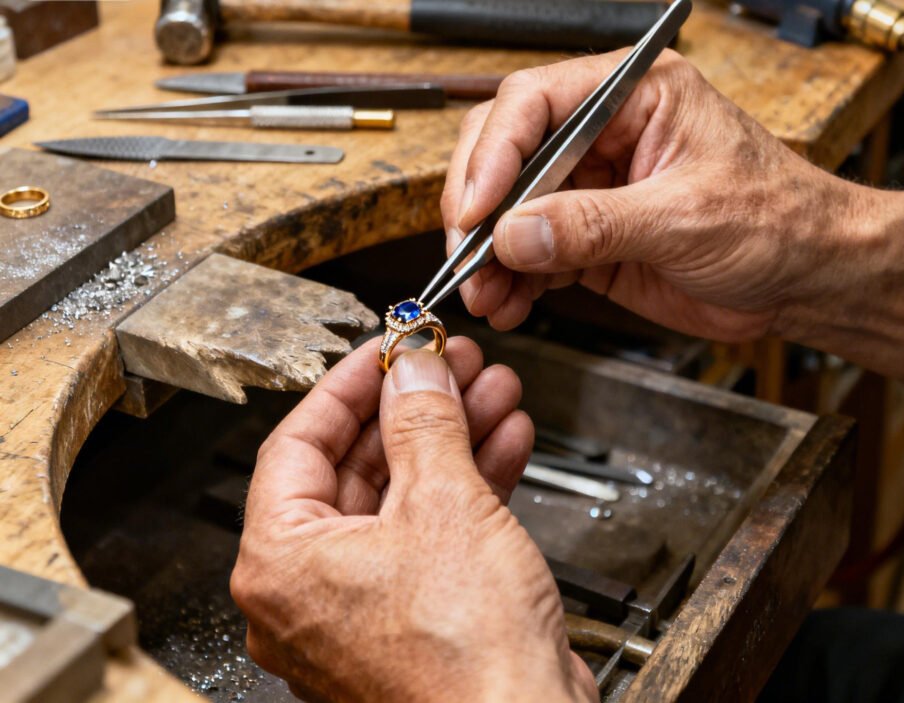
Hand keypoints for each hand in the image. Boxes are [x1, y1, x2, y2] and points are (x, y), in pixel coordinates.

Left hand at [231, 338, 596, 701]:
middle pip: (357, 467)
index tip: (387, 348)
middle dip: (415, 407)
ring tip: (490, 391)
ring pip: (403, 499)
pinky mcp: (416, 620)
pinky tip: (504, 442)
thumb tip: (413, 370)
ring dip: (451, 439)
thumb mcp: (444, 505)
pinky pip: (432, 535)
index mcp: (281, 564)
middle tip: (448, 365)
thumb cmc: (465, 664)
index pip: (299, 442)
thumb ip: (423, 422)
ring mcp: (364, 609)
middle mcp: (311, 592)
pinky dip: (467, 486)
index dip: (351, 384)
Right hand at [441, 50, 864, 340]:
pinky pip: (533, 255)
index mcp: (632, 96)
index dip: (494, 154)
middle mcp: (603, 135)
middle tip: (469, 255)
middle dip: (480, 208)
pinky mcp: (591, 239)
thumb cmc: (778, 220)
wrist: (808, 279)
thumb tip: (515, 233)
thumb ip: (594, 224)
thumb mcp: (685, 217)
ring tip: (485, 295)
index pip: (534, 103)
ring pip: (510, 211)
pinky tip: (508, 304)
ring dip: (489, 256)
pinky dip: (513, 281)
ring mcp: (592, 189)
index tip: (476, 209)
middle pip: (507, 154)